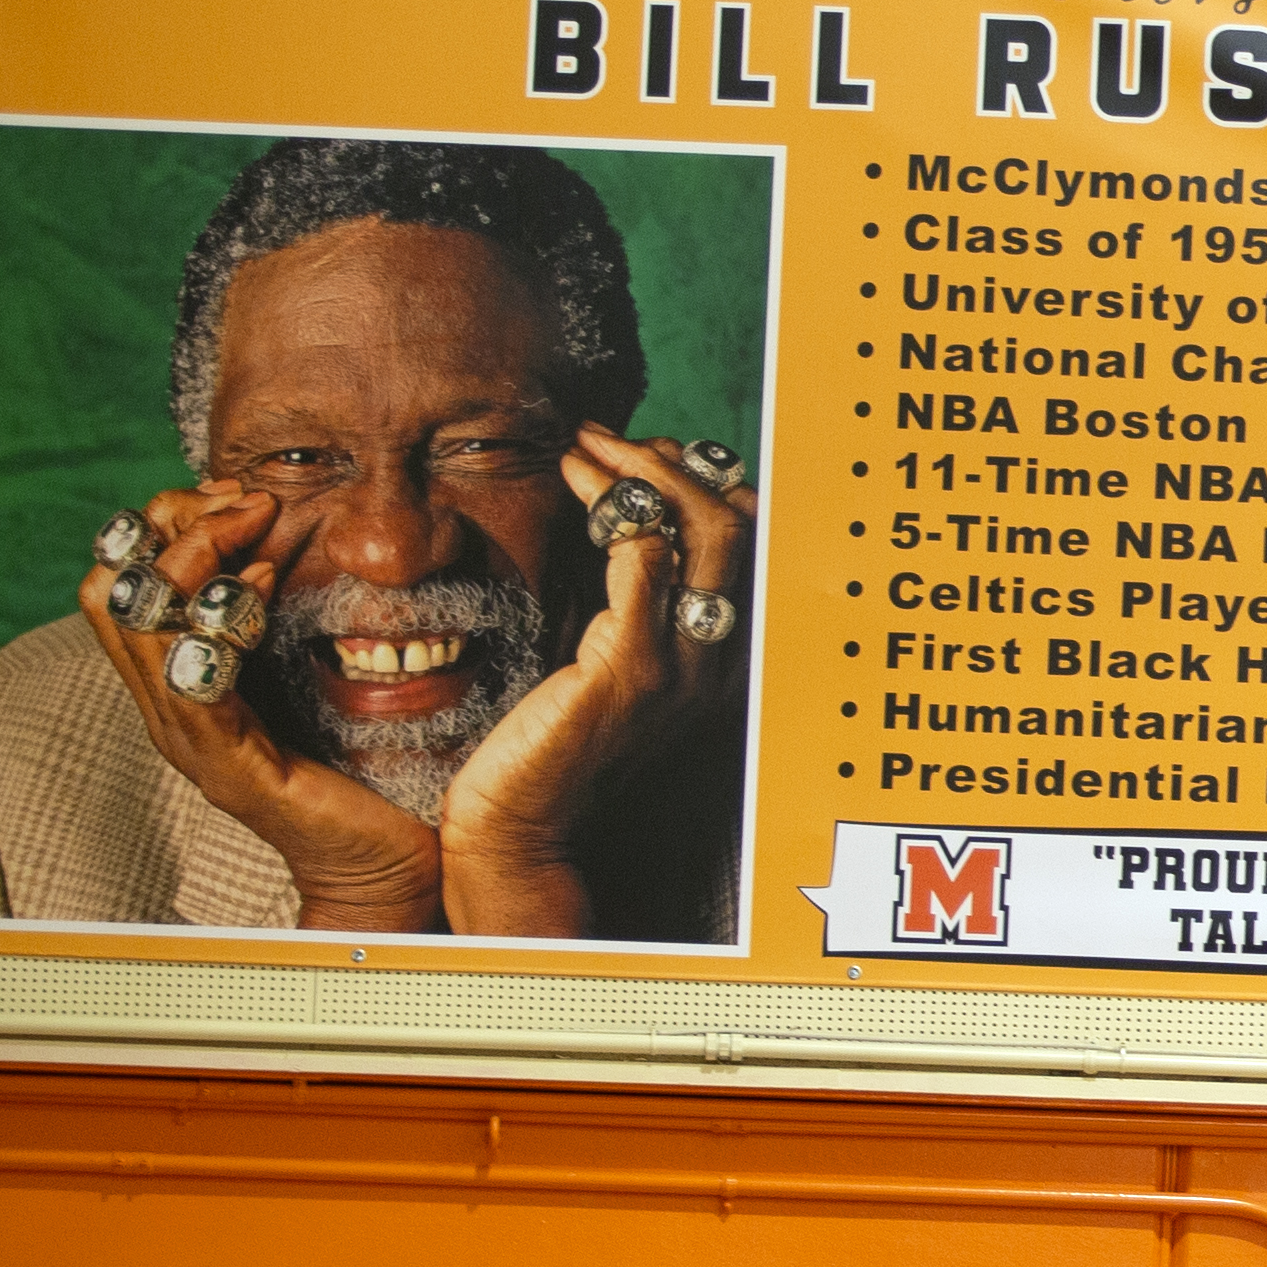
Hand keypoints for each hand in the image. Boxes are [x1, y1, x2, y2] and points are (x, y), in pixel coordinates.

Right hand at [80, 485, 446, 932]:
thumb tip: (285, 536)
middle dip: (174, 523)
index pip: (124, 574)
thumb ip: (285, 619)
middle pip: (113, 584)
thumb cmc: (363, 766)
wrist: (389, 867)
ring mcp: (191, 739)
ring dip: (197, 554)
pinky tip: (273, 586)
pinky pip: (194, 679)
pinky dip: (225, 618)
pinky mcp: (229, 766)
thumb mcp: (312, 671)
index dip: (170, 519)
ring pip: (138, 618)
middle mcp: (168, 706)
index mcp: (180, 679)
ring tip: (259, 528)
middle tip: (247, 503)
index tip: (241, 496)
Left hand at [436, 426, 754, 938]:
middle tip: (603, 439)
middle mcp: (719, 661)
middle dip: (674, 461)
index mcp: (719, 659)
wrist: (519, 828)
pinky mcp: (630, 670)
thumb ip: (624, 603)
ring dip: (642, 470)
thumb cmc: (548, 743)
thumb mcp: (601, 661)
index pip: (747, 540)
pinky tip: (573, 488)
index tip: (633, 457)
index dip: (698, 481)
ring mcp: (683, 666)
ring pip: (704, 529)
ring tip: (584, 447)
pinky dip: (616, 508)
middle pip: (738, 523)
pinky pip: (647, 562)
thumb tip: (619, 522)